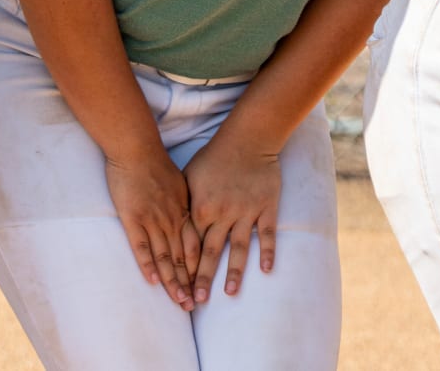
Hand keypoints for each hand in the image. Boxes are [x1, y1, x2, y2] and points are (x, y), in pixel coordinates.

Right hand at [103, 148, 195, 309]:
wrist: (137, 149)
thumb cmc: (156, 165)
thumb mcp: (180, 184)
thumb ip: (185, 204)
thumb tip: (191, 218)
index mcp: (184, 211)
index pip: (195, 246)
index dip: (200, 268)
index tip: (204, 286)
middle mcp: (172, 219)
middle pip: (183, 257)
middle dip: (190, 282)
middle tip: (194, 305)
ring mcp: (153, 220)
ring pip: (166, 257)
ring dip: (173, 282)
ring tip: (180, 302)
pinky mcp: (133, 219)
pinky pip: (142, 246)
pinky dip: (148, 265)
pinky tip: (153, 282)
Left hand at [182, 134, 281, 303]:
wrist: (248, 138)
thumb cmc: (214, 156)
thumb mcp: (190, 177)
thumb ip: (183, 203)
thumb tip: (172, 224)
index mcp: (201, 208)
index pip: (190, 245)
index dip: (185, 267)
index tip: (181, 286)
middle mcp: (222, 214)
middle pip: (211, 252)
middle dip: (203, 278)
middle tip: (197, 301)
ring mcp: (246, 211)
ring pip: (239, 248)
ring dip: (234, 271)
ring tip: (230, 293)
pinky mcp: (266, 207)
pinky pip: (266, 233)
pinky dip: (267, 251)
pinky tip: (266, 270)